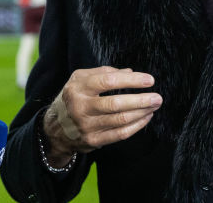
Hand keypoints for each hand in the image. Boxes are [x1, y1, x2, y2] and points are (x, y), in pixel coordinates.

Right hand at [42, 66, 161, 165]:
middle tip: (157, 97)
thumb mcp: (80, 79)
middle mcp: (80, 107)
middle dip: (140, 100)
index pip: (108, 81)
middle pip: (115, 104)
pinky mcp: (93, 140)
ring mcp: (86, 126)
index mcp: (78, 88)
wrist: (55, 127)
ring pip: (120, 120)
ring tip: (154, 106)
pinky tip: (145, 118)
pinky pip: (119, 134)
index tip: (149, 80)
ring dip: (141, 113)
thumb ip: (104, 72)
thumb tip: (130, 72)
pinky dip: (136, 126)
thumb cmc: (73, 97)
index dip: (131, 80)